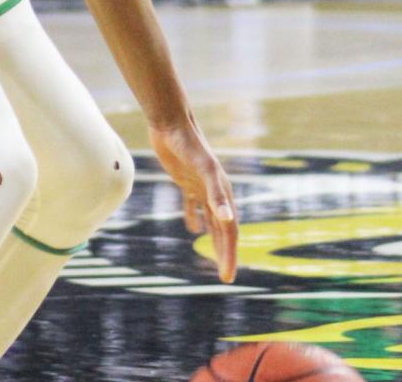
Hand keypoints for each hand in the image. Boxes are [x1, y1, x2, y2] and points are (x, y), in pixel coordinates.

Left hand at [149, 115, 237, 282]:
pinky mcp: (186, 181)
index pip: (230, 229)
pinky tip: (193, 229)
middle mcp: (215, 191)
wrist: (171, 124)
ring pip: (211, 219)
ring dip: (213, 239)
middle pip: (223, 228)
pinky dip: (194, 218)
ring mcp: (200, 186)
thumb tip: (227, 219)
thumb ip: (214, 193)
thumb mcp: (202, 169)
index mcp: (223, 191)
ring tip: (213, 258)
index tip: (228, 277)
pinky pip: (193, 205)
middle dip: (225, 252)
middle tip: (225, 277)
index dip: (230, 254)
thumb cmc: (188, 145)